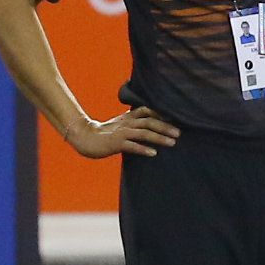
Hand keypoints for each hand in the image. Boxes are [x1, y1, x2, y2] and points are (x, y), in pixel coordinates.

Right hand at [65, 106, 180, 158]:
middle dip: (165, 127)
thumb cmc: (106, 132)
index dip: (161, 113)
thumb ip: (134, 121)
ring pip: (143, 133)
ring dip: (159, 137)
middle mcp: (127, 123)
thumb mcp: (121, 123)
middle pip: (149, 122)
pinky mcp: (116, 144)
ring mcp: (122, 133)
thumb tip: (151, 122)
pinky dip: (143, 149)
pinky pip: (132, 146)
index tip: (175, 117)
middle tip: (179, 133)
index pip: (147, 110)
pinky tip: (153, 153)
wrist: (85, 138)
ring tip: (172, 142)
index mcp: (129, 117)